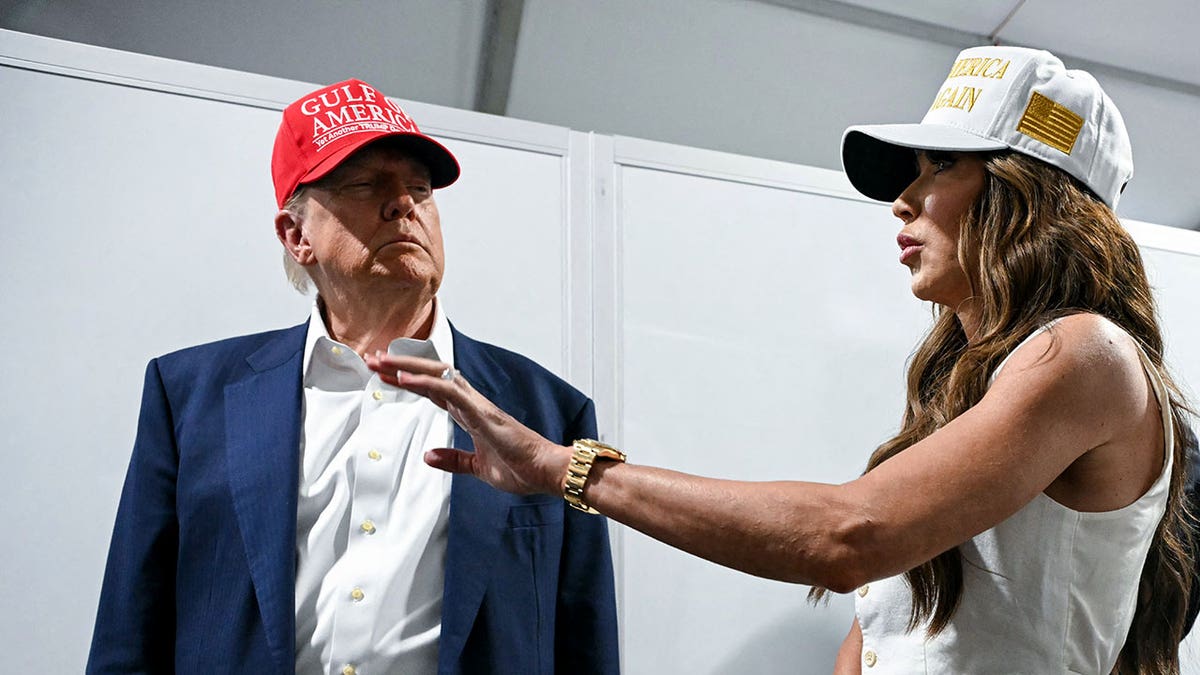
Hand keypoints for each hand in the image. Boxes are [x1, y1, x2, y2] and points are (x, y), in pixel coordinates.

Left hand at [366, 352, 571, 494]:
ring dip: (407, 368)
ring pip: (436, 377)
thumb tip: (429, 456)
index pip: (432, 390)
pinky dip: (425, 383)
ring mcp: (477, 406)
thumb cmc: (521, 467)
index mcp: (470, 414)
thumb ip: (454, 460)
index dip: (408, 381)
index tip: (384, 375)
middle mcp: (471, 404)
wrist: (546, 471)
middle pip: (430, 376)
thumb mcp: (478, 467)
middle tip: (373, 359)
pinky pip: (449, 392)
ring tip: (381, 362)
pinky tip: (404, 378)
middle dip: (400, 367)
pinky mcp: (483, 413)